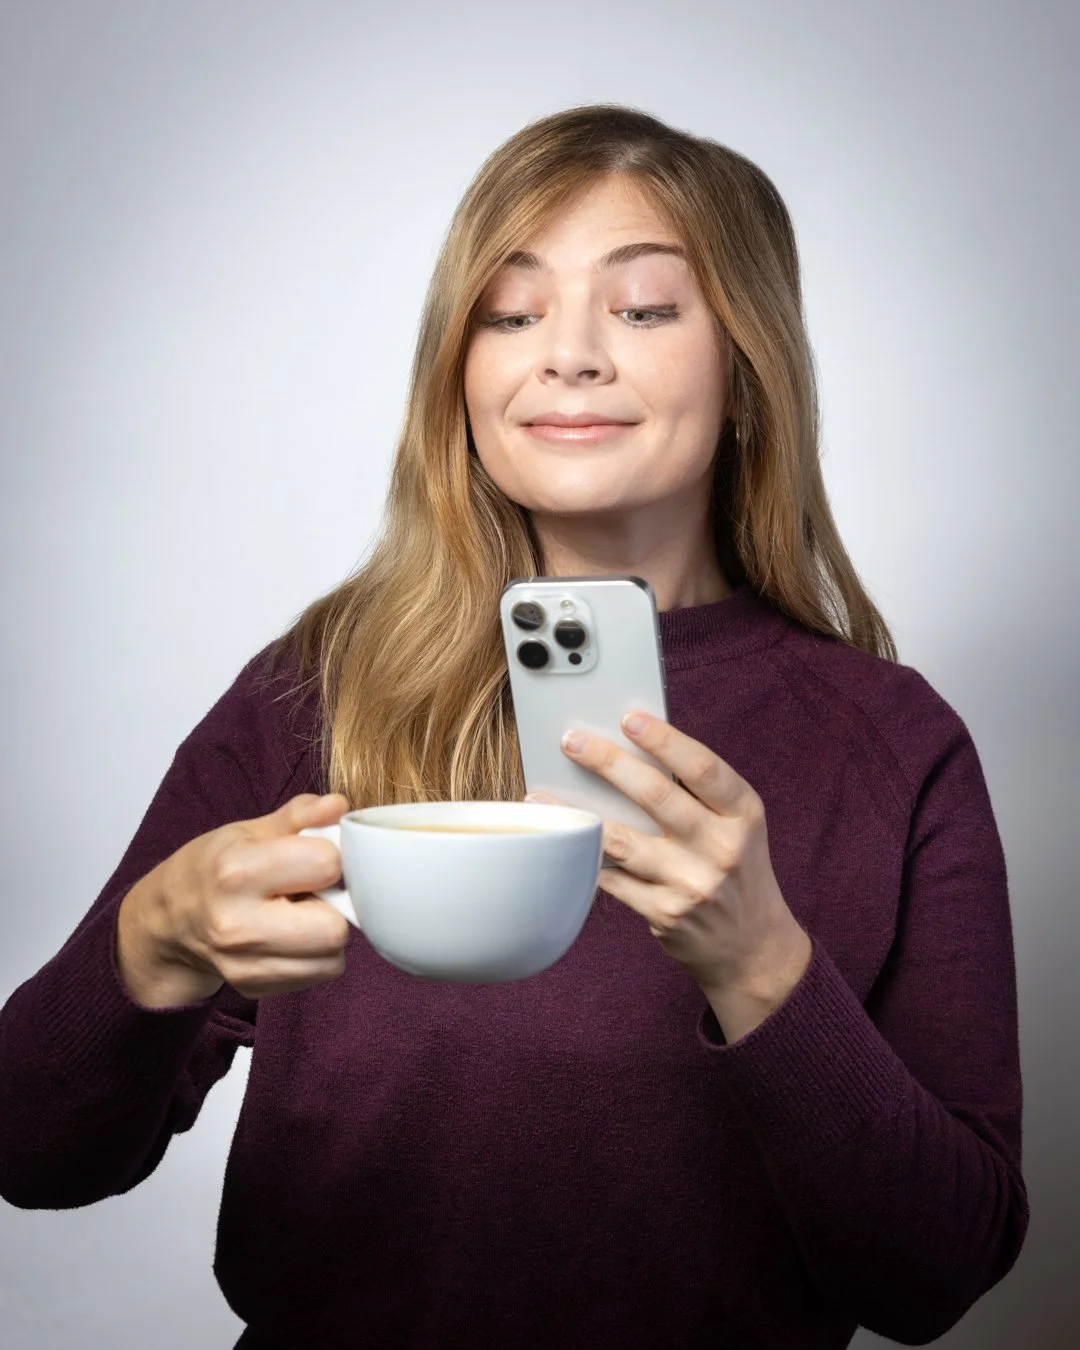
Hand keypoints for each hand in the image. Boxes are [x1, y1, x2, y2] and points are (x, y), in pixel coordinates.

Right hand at [116, 793, 351, 1007]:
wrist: (169, 919)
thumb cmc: (215, 867)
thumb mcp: (251, 829)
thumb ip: (301, 814)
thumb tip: (339, 807)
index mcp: (236, 872)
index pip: (325, 865)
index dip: (329, 855)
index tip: (312, 855)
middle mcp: (236, 925)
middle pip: (334, 927)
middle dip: (335, 904)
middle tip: (314, 891)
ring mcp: (243, 964)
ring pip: (333, 958)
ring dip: (328, 934)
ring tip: (301, 913)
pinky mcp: (253, 987)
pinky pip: (319, 975)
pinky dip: (317, 956)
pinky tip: (291, 936)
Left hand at [527, 714, 811, 1039]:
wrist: (753, 947)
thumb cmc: (735, 870)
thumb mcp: (735, 826)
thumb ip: (696, 794)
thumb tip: (629, 749)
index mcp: (743, 815)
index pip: (703, 769)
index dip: (665, 740)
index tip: (629, 718)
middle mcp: (721, 848)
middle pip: (656, 796)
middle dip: (608, 763)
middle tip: (571, 741)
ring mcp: (691, 884)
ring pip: (622, 840)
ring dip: (576, 814)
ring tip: (540, 795)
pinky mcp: (664, 914)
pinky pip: (612, 878)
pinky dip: (583, 855)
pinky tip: (558, 838)